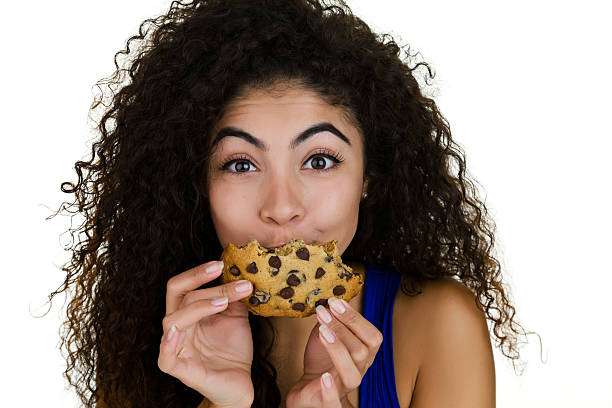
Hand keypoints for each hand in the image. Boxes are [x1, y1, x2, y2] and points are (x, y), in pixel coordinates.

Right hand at [157, 260, 254, 407]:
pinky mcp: (181, 370)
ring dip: (199, 306)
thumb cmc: (233, 349)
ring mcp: (177, 348)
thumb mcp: (236, 316)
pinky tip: (177, 332)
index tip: (221, 264)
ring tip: (224, 302)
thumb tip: (239, 273)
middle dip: (197, 279)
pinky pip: (165, 358)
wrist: (240, 382)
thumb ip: (234, 297)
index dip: (198, 273)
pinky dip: (167, 344)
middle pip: (176, 295)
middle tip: (220, 269)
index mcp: (189, 313)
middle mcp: (179, 327)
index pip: (184, 286)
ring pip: (173, 320)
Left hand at [285, 297, 382, 407]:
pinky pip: (335, 403)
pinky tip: (324, 377)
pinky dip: (330, 390)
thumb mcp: (326, 335)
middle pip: (361, 352)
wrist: (306, 387)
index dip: (356, 318)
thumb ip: (331, 321)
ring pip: (352, 375)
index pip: (373, 337)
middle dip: (342, 328)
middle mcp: (358, 371)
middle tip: (324, 313)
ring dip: (338, 350)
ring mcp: (344, 388)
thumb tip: (330, 301)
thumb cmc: (321, 360)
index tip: (336, 303)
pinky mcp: (327, 403)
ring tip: (322, 332)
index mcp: (363, 355)